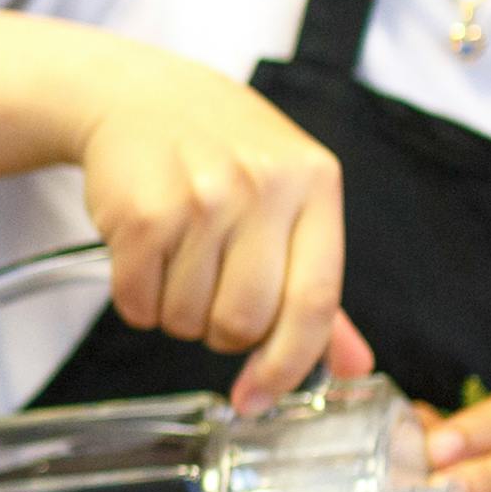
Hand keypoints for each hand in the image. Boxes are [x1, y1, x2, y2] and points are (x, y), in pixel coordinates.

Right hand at [65, 48, 371, 407]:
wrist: (140, 96)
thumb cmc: (223, 153)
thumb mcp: (289, 198)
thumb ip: (316, 285)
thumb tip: (353, 367)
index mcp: (314, 185)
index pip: (314, 302)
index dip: (289, 364)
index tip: (259, 396)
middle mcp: (262, 187)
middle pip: (244, 322)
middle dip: (221, 333)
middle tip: (210, 297)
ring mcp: (201, 197)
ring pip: (187, 320)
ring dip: (175, 314)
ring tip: (176, 264)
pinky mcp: (142, 212)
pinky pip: (138, 302)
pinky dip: (137, 300)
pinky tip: (143, 259)